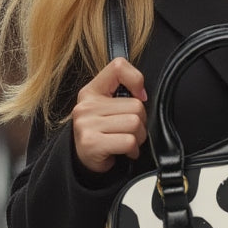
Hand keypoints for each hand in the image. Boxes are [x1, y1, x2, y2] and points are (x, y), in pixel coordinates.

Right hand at [72, 58, 148, 172]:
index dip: (136, 79)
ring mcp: (87, 124)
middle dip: (141, 122)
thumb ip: (124, 93)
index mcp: (91, 91)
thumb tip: (143, 94)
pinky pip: (129, 141)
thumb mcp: (108, 107)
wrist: (85, 161)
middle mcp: (86, 106)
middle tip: (130, 131)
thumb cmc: (102, 132)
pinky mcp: (91, 143)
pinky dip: (133, 150)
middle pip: (136, 105)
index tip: (139, 96)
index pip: (118, 67)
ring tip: (127, 141)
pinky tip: (124, 152)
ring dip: (138, 138)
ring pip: (135, 123)